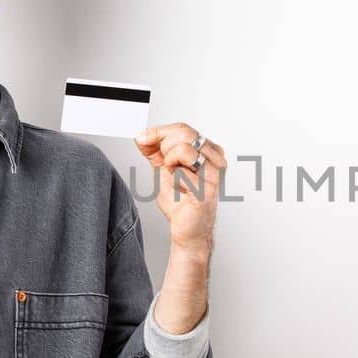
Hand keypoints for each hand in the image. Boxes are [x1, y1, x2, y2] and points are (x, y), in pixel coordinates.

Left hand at [135, 122, 225, 253]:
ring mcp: (214, 171)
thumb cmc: (181, 203)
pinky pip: (183, 171)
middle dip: (164, 146)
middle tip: (165, 164)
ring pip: (184, 147)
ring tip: (176, 176)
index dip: (158, 132)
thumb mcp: (164, 169)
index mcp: (207, 150)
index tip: (143, 139)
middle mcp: (215, 158)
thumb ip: (155, 150)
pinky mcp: (209, 186)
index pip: (183, 128)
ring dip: (171, 162)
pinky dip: (176, 179)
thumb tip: (143, 135)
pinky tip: (183, 190)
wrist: (187, 229)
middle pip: (185, 133)